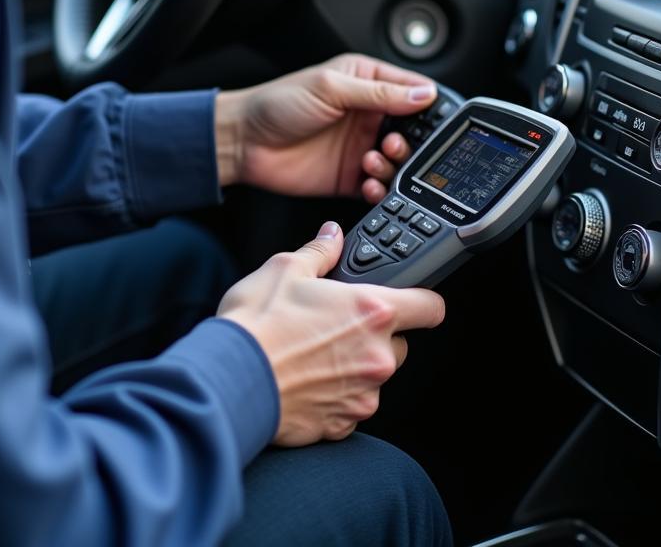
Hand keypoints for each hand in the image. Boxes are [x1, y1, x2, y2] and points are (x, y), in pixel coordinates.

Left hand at [214, 53, 435, 200]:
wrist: (243, 141)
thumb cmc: (277, 104)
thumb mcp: (331, 88)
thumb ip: (379, 93)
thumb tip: (422, 94)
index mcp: (366, 82)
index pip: (412, 90)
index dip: (427, 105)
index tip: (434, 122)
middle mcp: (367, 114)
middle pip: (412, 130)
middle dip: (413, 142)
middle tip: (395, 144)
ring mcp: (359, 145)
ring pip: (398, 160)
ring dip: (394, 164)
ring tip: (373, 159)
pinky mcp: (350, 175)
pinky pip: (378, 185)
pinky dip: (380, 187)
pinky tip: (369, 182)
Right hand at [218, 221, 445, 444]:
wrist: (229, 381)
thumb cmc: (256, 325)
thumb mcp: (285, 269)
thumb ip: (319, 251)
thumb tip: (332, 236)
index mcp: (372, 311)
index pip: (431, 307)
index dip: (422, 301)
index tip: (411, 300)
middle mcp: (377, 356)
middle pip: (400, 343)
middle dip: (376, 334)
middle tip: (338, 324)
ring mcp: (363, 394)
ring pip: (375, 376)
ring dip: (355, 365)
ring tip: (314, 353)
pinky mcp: (343, 425)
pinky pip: (351, 405)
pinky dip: (336, 394)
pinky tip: (307, 379)